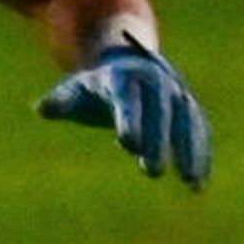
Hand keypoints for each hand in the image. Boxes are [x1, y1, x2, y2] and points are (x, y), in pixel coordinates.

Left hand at [37, 30, 213, 186]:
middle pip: (160, 110)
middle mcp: (154, 81)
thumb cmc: (97, 86)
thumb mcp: (77, 89)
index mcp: (123, 77)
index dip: (129, 119)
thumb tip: (42, 109)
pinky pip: (199, 129)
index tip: (128, 144)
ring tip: (190, 183)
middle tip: (152, 172)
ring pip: (187, 119)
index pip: (127, 98)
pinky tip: (198, 183)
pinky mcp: (189, 107)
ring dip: (190, 150)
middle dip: (158, 140)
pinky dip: (201, 153)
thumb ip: (62, 101)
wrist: (131, 61)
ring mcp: (175, 92)